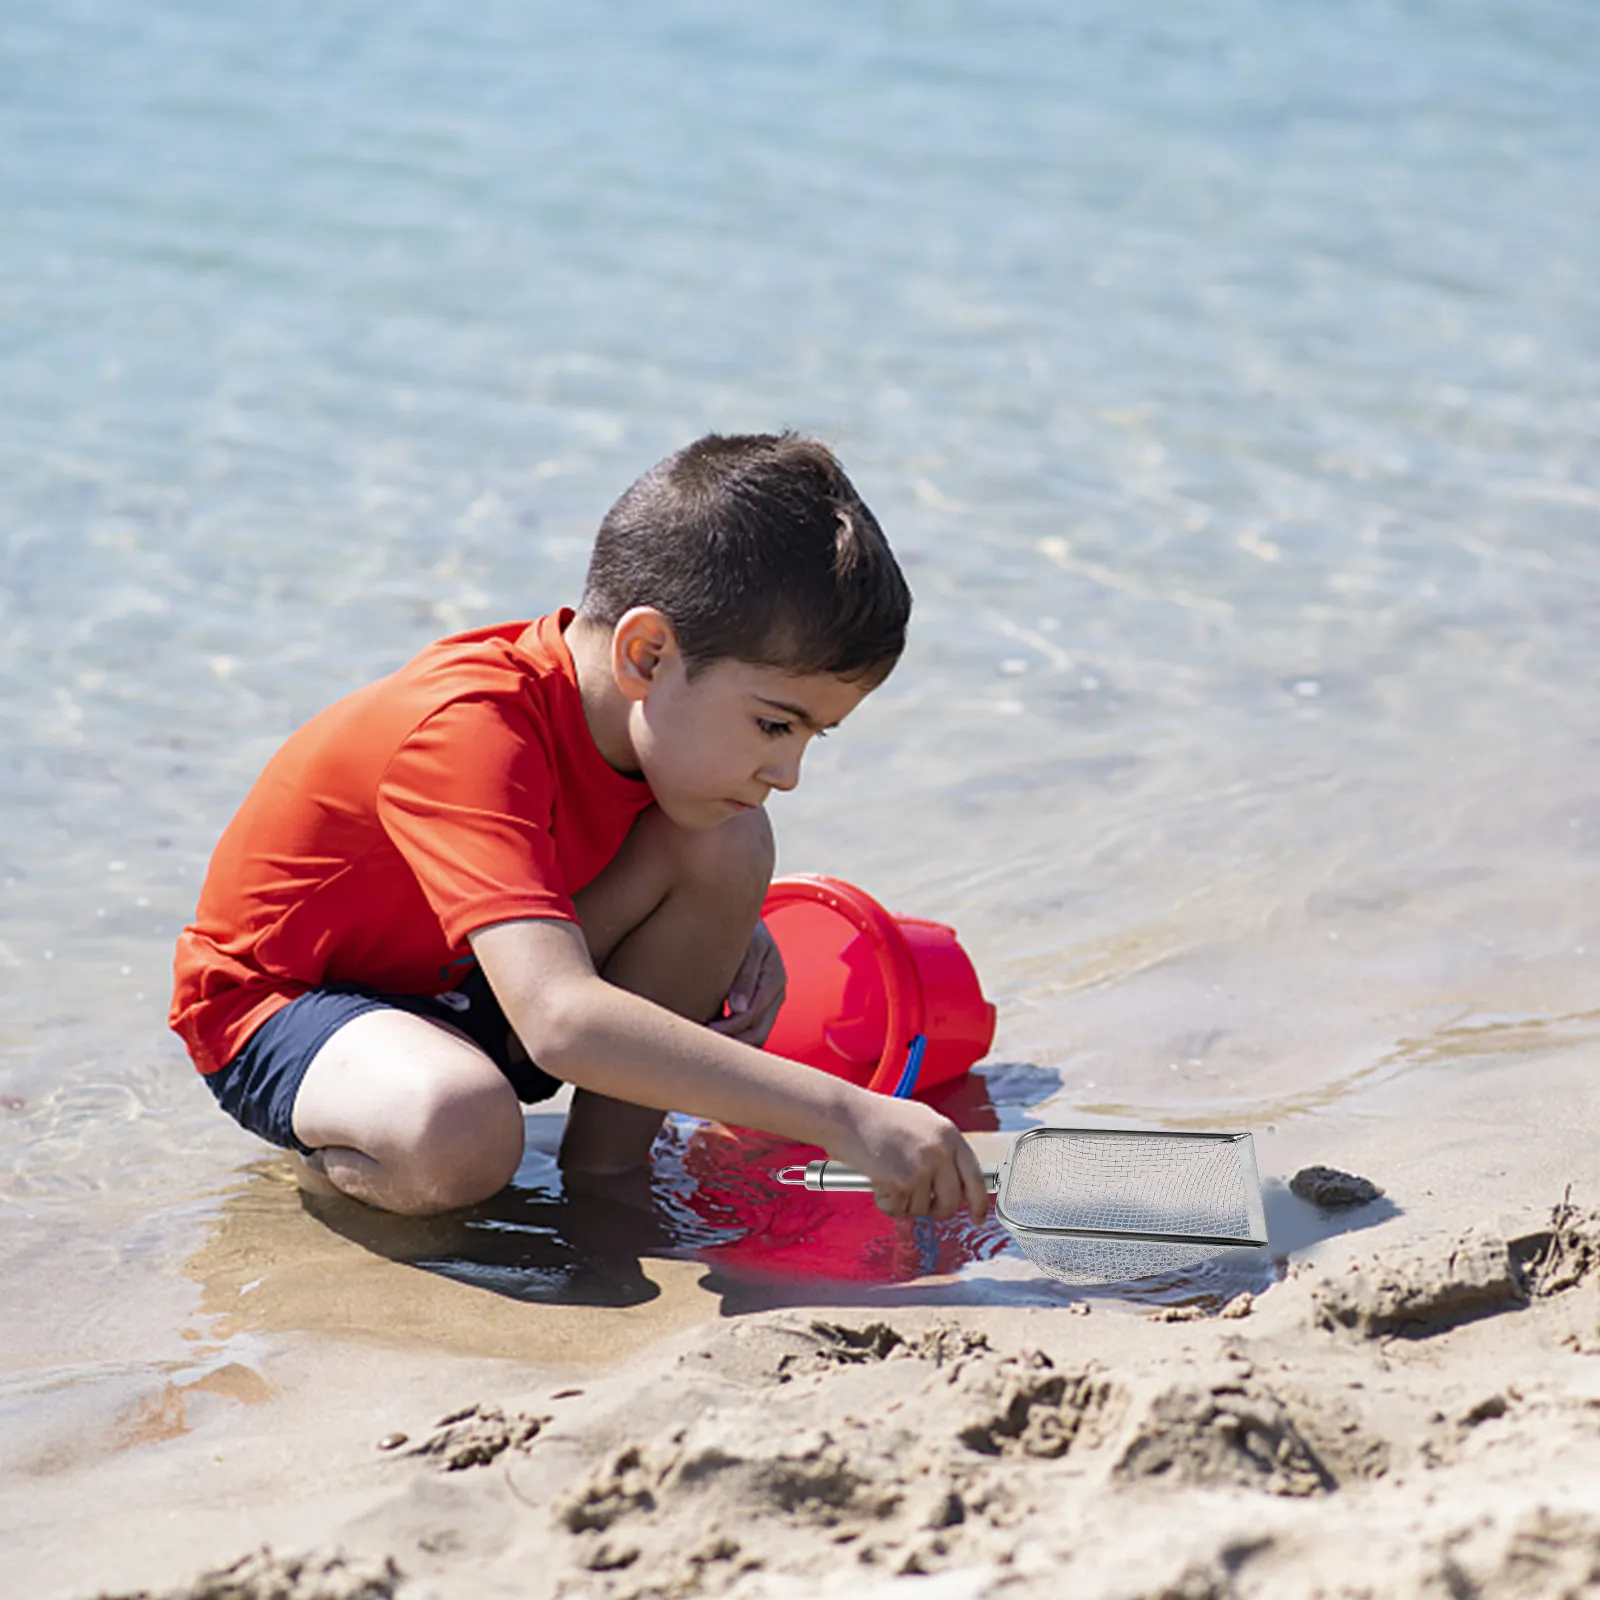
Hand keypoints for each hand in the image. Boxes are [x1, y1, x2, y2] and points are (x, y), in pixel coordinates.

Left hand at [708, 919, 785, 1046]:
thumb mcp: (747, 945)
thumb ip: (744, 976)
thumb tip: (738, 1009)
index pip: (753, 1015)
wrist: (739, 915)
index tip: (703, 1031)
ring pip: (753, 1037)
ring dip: (731, 1046)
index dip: (729, 1028)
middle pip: (757, 1034)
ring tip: (704, 1049)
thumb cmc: (742, 929)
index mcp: (774, 979)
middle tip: (700, 1049)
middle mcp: (774, 995)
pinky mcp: (756, 1005)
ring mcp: (767, 1002)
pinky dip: (731, 1039)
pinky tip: (708, 1041)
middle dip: (730, 1044)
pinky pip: (746, 1031)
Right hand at [831, 1091, 989, 1224]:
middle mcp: (941, 1151)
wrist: (846, 1114)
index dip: (979, 1202)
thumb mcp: (921, 1123)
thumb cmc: (875, 1117)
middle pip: (951, 1200)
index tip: (979, 1217)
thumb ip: (941, 1148)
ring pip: (921, 1208)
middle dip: (935, 1209)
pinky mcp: (901, 1182)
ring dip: (903, 1202)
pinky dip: (885, 1202)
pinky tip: (876, 1180)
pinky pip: (897, 1209)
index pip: (975, 1176)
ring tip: (887, 1176)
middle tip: (918, 1203)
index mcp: (949, 1134)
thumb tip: (952, 1180)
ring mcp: (922, 1167)